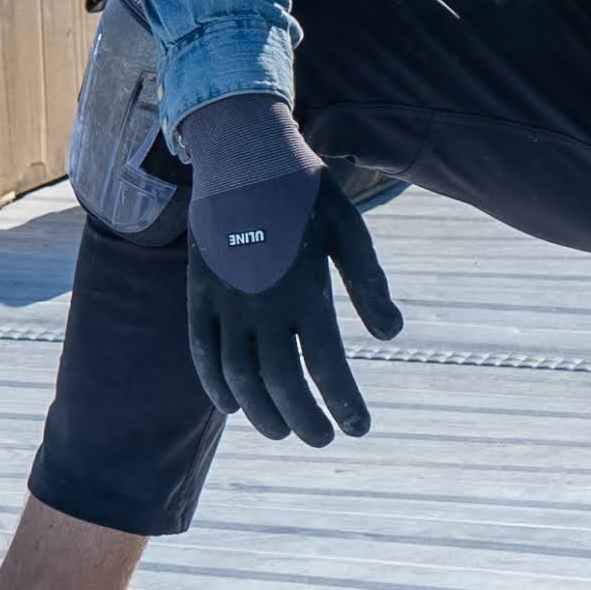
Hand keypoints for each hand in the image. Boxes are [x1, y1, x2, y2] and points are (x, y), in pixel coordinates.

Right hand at [170, 96, 404, 447]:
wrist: (240, 150)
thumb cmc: (304, 190)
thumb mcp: (350, 228)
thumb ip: (370, 284)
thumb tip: (391, 335)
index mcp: (306, 289)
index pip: (328, 367)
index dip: (344, 404)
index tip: (359, 428)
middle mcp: (262, 304)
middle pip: (282, 384)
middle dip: (306, 420)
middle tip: (325, 438)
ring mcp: (225, 302)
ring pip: (239, 378)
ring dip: (262, 414)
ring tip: (284, 432)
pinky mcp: (199, 294)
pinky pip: (203, 352)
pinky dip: (215, 386)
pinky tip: (233, 408)